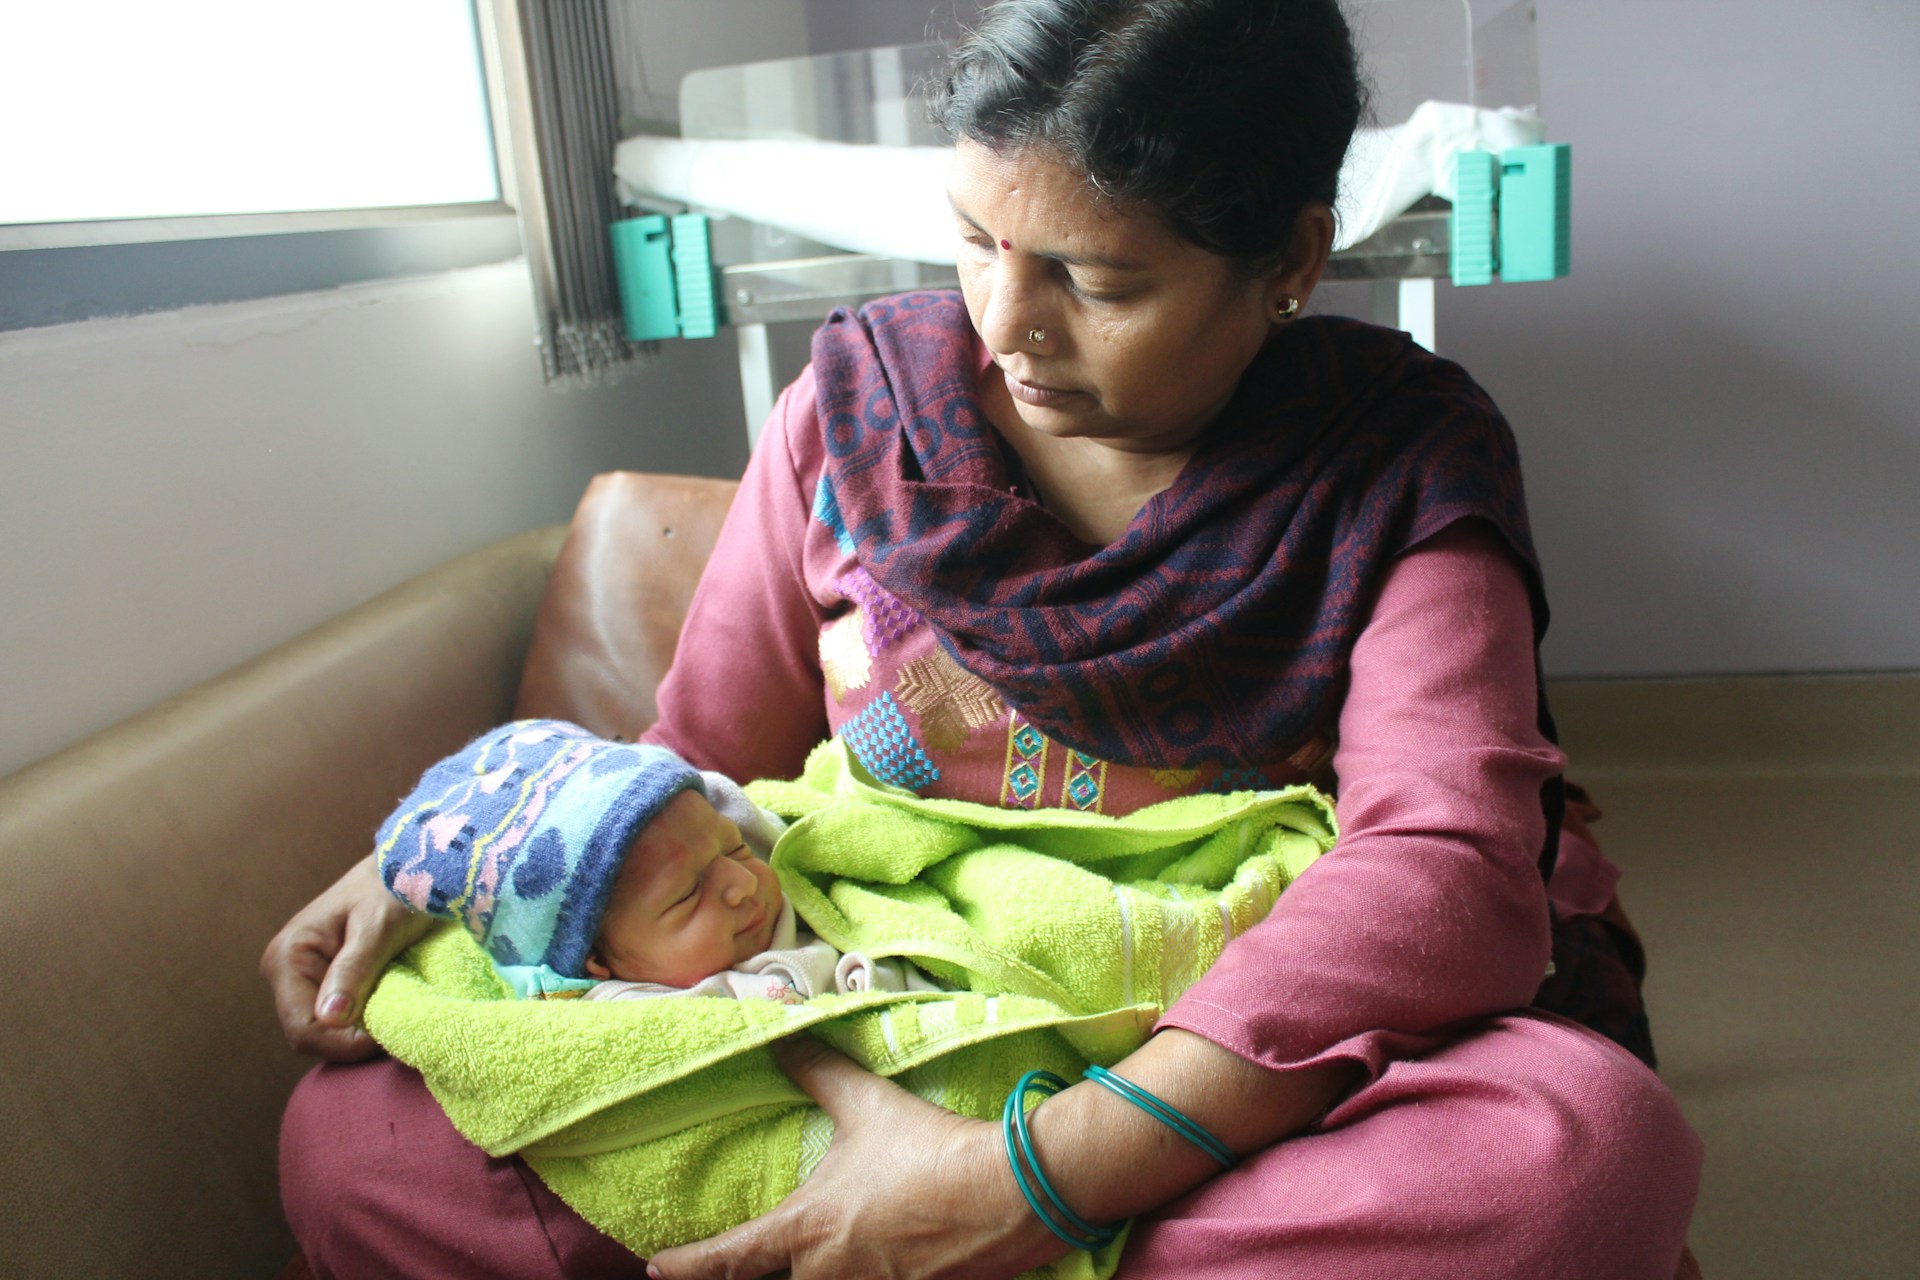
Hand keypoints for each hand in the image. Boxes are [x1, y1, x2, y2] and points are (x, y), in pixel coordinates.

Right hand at [259, 852, 433, 1060]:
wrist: (407, 865)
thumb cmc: (395, 887)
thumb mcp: (379, 927)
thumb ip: (354, 970)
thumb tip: (330, 1018)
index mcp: (288, 956)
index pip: (303, 1028)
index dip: (344, 1043)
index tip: (388, 1034)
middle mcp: (284, 970)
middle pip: (310, 1034)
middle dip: (351, 1040)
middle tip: (396, 1029)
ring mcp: (301, 977)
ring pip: (323, 1031)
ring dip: (357, 1033)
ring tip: (394, 1017)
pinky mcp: (322, 980)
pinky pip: (336, 1018)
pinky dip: (361, 1022)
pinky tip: (386, 1011)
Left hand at [647, 1037, 1069, 1279]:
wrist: (1010, 1191)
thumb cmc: (930, 1148)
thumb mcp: (868, 1105)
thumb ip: (818, 1072)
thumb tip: (781, 1033)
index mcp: (808, 1228)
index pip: (730, 1260)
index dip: (688, 1267)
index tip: (657, 1268)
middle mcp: (829, 1273)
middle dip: (759, 1276)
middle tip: (744, 1264)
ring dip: (815, 1273)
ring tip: (822, 1255)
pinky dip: (862, 1277)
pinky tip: (876, 1263)